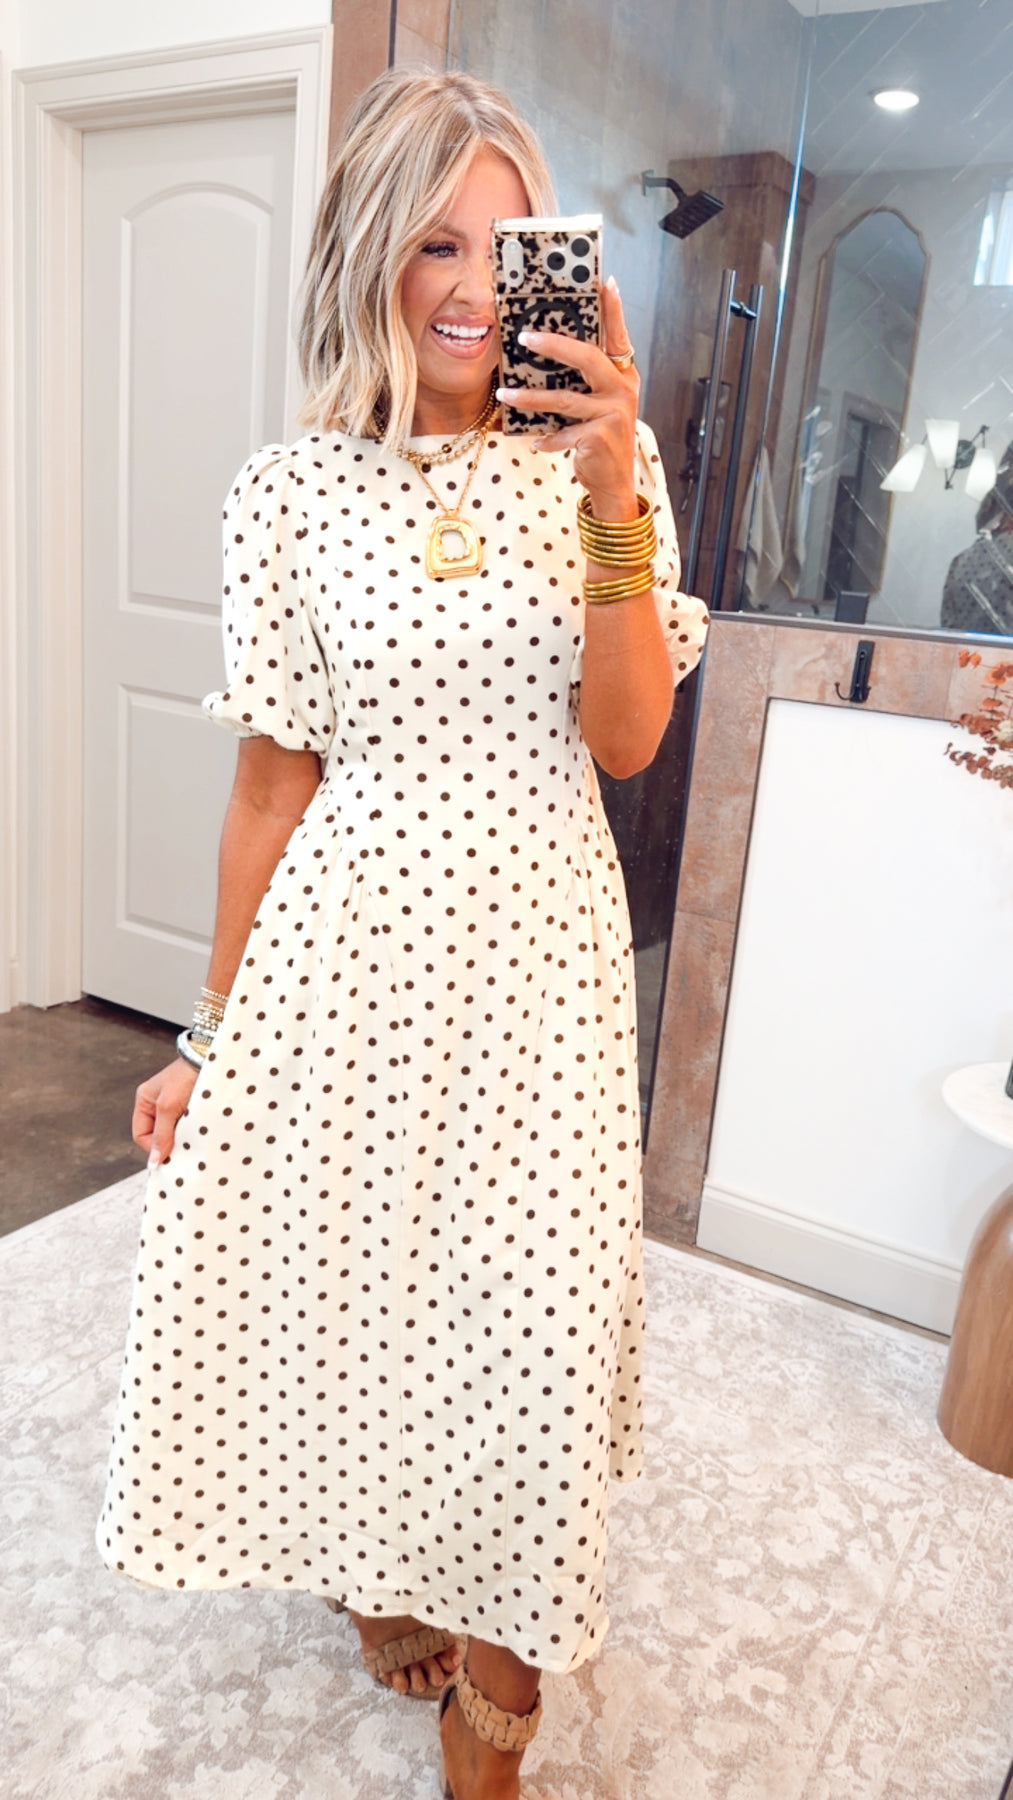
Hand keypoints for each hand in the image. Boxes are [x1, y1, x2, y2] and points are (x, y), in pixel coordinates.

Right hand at [133, 1057, 199, 1167]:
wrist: (211, 1059)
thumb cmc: (185, 1077)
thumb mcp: (168, 1106)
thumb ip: (161, 1134)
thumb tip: (153, 1162)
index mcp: (144, 1101)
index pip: (141, 1135)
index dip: (153, 1147)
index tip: (169, 1153)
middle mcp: (156, 1104)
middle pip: (157, 1135)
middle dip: (169, 1142)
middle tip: (184, 1146)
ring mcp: (173, 1106)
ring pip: (173, 1133)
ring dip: (183, 1137)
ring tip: (194, 1134)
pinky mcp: (189, 1107)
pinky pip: (186, 1126)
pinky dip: (192, 1130)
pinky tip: (201, 1130)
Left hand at [497, 275, 639, 517]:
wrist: (614, 484)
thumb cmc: (602, 438)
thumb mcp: (601, 404)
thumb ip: (586, 379)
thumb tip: (550, 349)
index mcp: (624, 376)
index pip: (618, 336)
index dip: (613, 310)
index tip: (605, 282)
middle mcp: (622, 390)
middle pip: (587, 358)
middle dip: (554, 345)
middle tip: (525, 337)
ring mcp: (613, 415)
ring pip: (565, 399)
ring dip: (531, 397)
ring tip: (506, 393)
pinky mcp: (599, 438)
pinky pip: (563, 433)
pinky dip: (546, 438)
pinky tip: (533, 441)